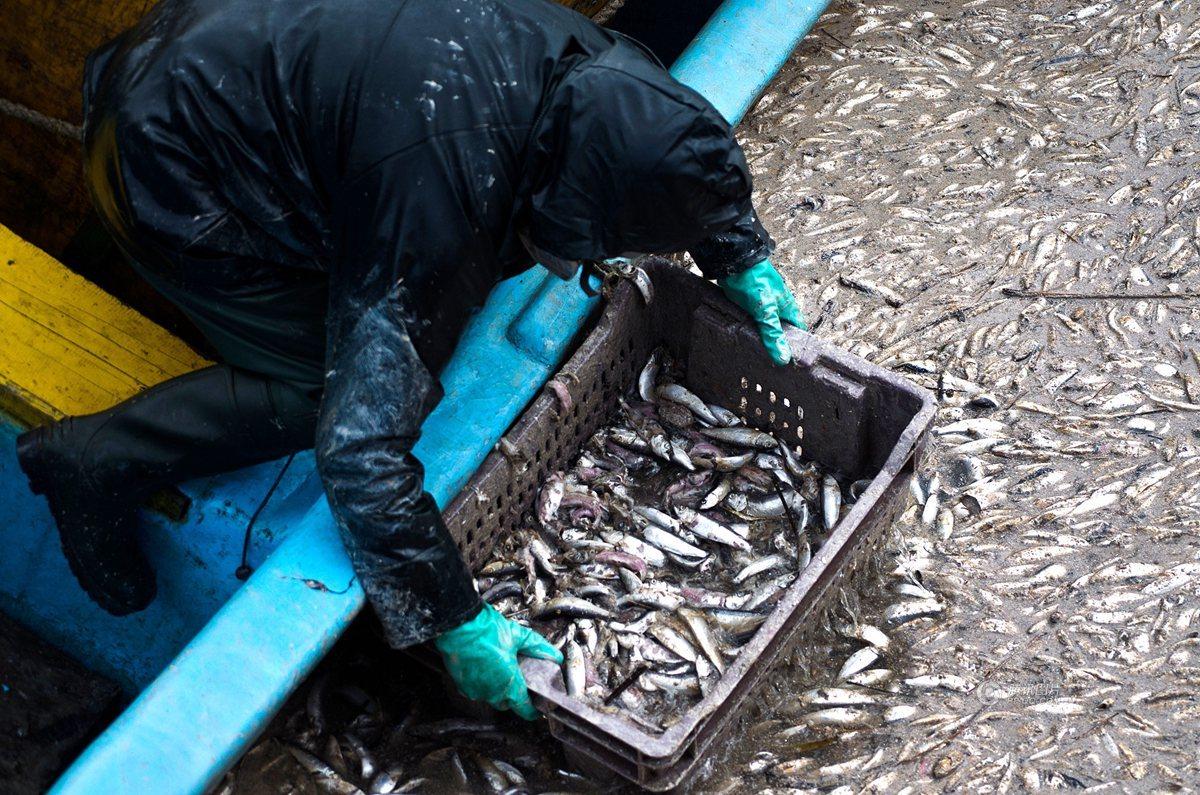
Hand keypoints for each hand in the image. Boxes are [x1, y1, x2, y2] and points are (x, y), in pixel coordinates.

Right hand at [434, 603, 562, 719]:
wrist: (458, 625)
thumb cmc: (485, 631)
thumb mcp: (518, 636)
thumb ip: (538, 648)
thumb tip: (554, 655)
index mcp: (508, 684)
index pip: (524, 709)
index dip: (533, 710)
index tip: (537, 707)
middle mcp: (491, 692)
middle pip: (508, 703)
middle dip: (514, 694)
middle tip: (518, 677)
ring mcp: (475, 691)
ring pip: (491, 697)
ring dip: (497, 688)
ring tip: (500, 667)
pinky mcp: (462, 685)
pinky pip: (477, 690)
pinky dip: (483, 683)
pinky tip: (485, 666)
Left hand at [717, 260, 806, 364]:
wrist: (733, 262)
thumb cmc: (754, 280)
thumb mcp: (765, 311)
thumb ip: (773, 334)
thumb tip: (783, 357)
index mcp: (788, 308)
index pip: (798, 331)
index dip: (797, 346)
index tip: (792, 362)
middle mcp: (777, 308)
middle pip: (782, 331)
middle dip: (779, 345)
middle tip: (774, 365)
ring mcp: (763, 307)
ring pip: (766, 328)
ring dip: (764, 339)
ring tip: (759, 358)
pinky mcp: (749, 306)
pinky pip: (753, 323)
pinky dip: (751, 332)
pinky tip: (745, 341)